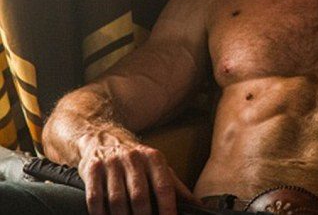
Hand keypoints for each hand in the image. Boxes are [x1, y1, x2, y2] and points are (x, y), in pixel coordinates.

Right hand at [77, 130, 200, 214]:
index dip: (168, 209)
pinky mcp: (92, 169)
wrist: (102, 137)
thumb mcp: (158, 166)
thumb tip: (198, 206)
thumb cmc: (136, 159)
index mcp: (154, 158)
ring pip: (117, 200)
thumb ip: (176, 187)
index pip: (164, 187)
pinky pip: (95, 198)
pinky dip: (100, 214)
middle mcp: (134, 158)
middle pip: (140, 197)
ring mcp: (112, 163)